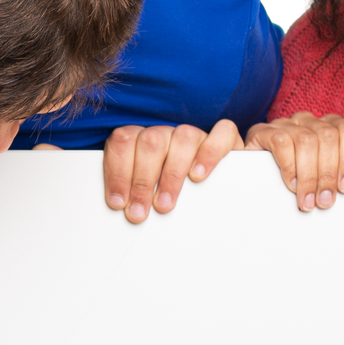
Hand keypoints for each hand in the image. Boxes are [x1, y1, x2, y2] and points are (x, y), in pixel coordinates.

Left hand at [101, 121, 242, 223]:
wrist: (212, 181)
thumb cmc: (168, 188)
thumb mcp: (145, 189)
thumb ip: (131, 189)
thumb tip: (118, 207)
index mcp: (142, 137)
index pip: (123, 141)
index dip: (118, 172)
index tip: (118, 202)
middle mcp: (167, 132)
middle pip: (150, 142)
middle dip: (142, 181)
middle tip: (138, 212)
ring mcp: (195, 133)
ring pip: (183, 138)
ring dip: (171, 174)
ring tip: (165, 204)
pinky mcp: (226, 139)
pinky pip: (221, 134)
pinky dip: (209, 154)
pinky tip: (197, 176)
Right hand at [246, 102, 343, 210]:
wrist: (263, 187)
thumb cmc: (307, 177)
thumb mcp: (341, 164)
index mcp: (329, 124)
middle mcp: (308, 120)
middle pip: (328, 137)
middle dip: (329, 173)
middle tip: (325, 200)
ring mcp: (285, 124)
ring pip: (306, 141)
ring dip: (310, 175)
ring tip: (308, 199)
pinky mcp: (263, 132)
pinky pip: (281, 142)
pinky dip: (289, 166)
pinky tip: (292, 184)